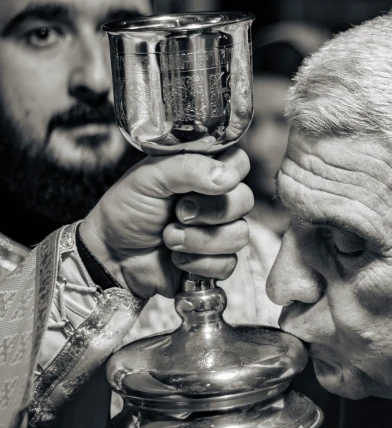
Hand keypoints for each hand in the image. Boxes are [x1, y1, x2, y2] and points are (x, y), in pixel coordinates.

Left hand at [80, 147, 253, 297]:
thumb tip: (229, 178)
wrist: (111, 256)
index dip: (228, 174)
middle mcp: (217, 200)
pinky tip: (177, 259)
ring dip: (200, 240)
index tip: (199, 185)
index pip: (240, 164)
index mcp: (204, 172)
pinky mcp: (217, 262)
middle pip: (245, 200)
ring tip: (169, 239)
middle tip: (178, 214)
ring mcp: (219, 231)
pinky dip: (199, 263)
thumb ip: (188, 168)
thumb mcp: (148, 178)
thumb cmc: (126, 210)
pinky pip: (228, 263)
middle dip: (210, 212)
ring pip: (239, 235)